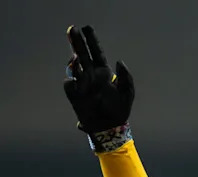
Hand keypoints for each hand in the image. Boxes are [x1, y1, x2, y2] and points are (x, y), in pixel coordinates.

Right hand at [63, 25, 134, 149]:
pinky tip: (77, 78)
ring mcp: (82, 85)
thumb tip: (118, 61)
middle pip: (82, 54)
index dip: (91, 40)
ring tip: (77, 57)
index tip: (86, 27)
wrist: (110, 128)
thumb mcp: (128, 92)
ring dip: (74, 61)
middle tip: (72, 29)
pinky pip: (69, 84)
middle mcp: (91, 76)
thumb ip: (126, 77)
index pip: (96, 52)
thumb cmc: (120, 111)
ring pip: (74, 67)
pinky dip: (72, 80)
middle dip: (76, 42)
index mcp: (104, 72)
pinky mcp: (75, 96)